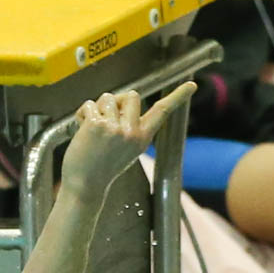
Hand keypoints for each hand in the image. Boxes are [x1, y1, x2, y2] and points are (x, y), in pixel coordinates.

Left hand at [60, 82, 196, 198]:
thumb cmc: (101, 168)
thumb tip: (121, 102)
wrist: (84, 186)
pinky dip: (82, 114)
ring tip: (93, 130)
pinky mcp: (97, 125)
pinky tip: (81, 130)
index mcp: (142, 138)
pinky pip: (90, 105)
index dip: (178, 97)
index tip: (192, 86)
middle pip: (131, 95)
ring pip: (108, 97)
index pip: (162, 112)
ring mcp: (115, 128)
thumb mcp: (126, 150)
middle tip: (107, 119)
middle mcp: (132, 132)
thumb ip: (129, 127)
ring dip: (97, 108)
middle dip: (117, 101)